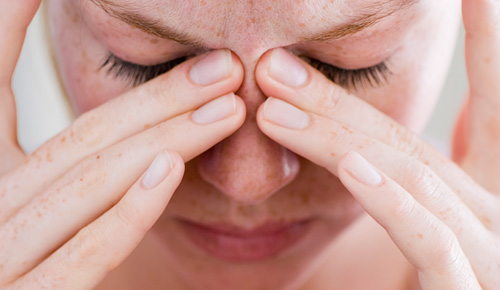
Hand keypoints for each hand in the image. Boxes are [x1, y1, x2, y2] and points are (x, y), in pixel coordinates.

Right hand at [0, 1, 244, 288]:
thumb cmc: (13, 263)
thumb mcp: (19, 199)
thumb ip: (65, 166)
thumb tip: (133, 134)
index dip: (10, 25)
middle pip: (80, 137)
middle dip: (156, 96)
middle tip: (224, 64)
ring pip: (86, 182)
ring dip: (162, 136)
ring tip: (226, 101)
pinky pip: (81, 253)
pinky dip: (125, 210)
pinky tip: (171, 168)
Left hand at [255, 0, 498, 288]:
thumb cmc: (433, 289)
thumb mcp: (424, 236)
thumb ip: (414, 185)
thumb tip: (376, 143)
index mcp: (484, 197)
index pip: (494, 102)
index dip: (489, 42)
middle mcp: (498, 213)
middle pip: (406, 141)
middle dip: (340, 98)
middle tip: (278, 61)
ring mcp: (494, 254)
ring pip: (408, 178)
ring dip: (339, 135)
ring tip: (274, 94)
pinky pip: (431, 243)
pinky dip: (394, 202)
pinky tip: (353, 168)